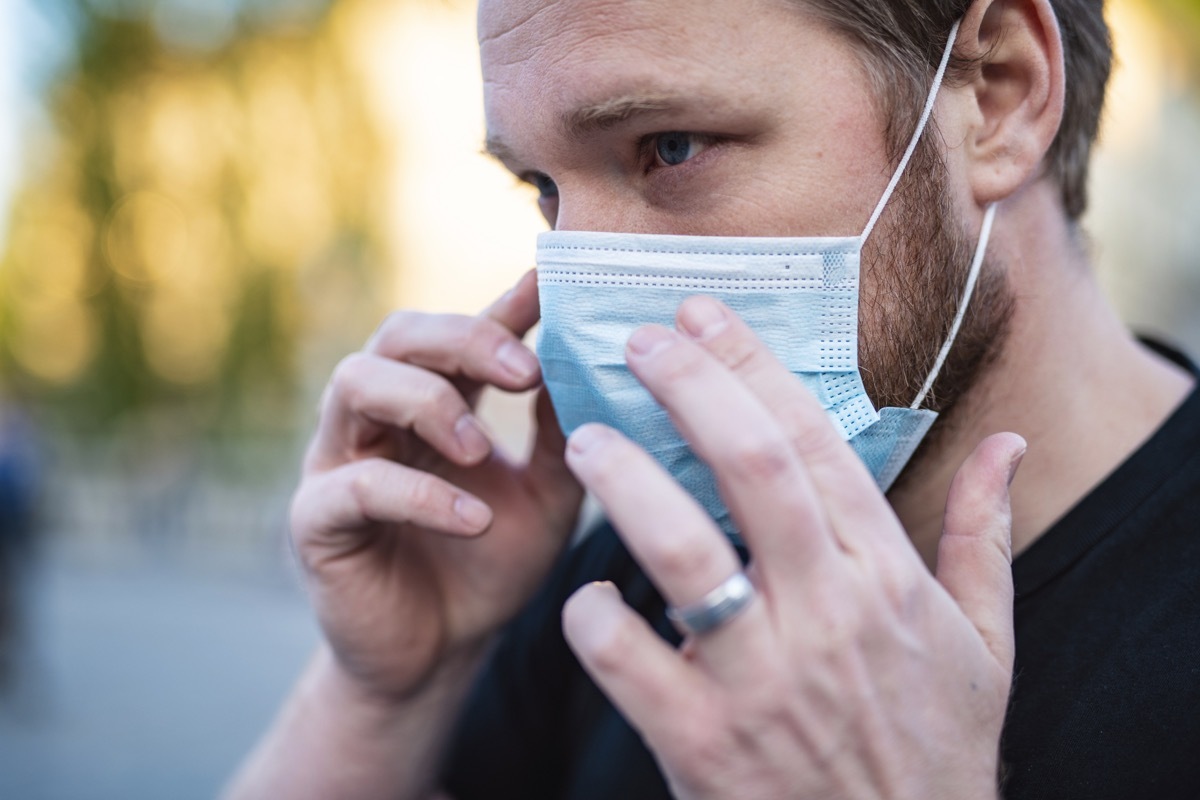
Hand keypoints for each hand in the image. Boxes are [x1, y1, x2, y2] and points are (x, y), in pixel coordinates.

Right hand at [291, 270, 582, 701]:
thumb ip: (560, 434)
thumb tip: (587, 363)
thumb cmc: (490, 565)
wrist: (441, 655)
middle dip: (463, 340)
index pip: (463, 335)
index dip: (505, 304)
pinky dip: (418, 494)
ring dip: (428, 402)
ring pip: (356, 383)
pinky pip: (354, 485)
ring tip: (482, 448)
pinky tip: (472, 519)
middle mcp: (380, 418)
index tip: (553, 281)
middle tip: (525, 371)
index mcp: (434, 403)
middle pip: (398, 334)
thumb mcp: (546, 495)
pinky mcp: (317, 520)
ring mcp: (339, 462)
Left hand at [560, 297, 1022, 799]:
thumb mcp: (985, 644)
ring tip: (587, 438)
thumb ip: (986, 536)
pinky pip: (626, 659)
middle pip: (752, 466)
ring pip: (682, 550)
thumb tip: (1008, 446)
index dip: (752, 368)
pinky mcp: (701, 743)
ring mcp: (761, 679)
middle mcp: (824, 615)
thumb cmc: (935, 748)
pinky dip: (593, 618)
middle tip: (639, 339)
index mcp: (884, 578)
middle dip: (690, 386)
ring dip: (626, 482)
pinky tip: (588, 598)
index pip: (815, 443)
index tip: (702, 316)